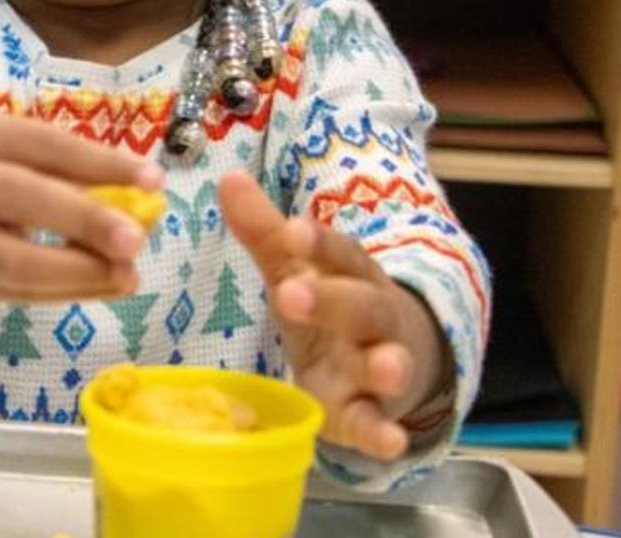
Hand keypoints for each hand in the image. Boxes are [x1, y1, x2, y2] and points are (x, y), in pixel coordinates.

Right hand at [0, 115, 163, 302]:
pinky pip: (17, 294)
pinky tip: (106, 285)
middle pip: (18, 200)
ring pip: (13, 263)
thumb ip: (74, 167)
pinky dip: (67, 293)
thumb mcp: (21, 147)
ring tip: (128, 275)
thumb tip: (144, 193)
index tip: (154, 180)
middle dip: (83, 221)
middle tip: (136, 239)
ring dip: (78, 273)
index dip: (100, 164)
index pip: (44, 146)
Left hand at [219, 171, 447, 460]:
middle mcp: (372, 319)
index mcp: (351, 276)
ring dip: (386, 366)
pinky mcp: (369, 415)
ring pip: (387, 363)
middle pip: (362, 306)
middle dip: (333, 300)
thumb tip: (228, 176)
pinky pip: (380, 425)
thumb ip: (266, 233)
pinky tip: (391, 443)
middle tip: (292, 294)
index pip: (338, 254)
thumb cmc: (332, 307)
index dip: (317, 242)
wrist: (392, 358)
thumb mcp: (299, 270)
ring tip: (385, 366)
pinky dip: (385, 435)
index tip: (291, 230)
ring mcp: (375, 369)